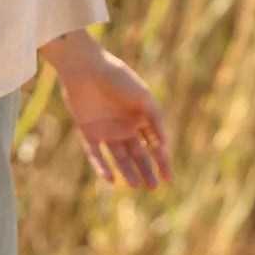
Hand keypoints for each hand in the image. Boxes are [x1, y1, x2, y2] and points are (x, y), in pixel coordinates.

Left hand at [57, 49, 172, 188]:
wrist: (85, 67)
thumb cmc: (117, 78)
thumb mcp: (143, 96)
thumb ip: (156, 119)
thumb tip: (165, 144)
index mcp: (140, 117)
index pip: (154, 145)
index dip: (162, 162)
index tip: (169, 179)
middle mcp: (124, 126)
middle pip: (138, 154)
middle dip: (146, 171)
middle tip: (153, 188)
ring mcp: (106, 130)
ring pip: (119, 157)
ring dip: (127, 172)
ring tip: (135, 186)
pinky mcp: (88, 132)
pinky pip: (96, 154)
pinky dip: (102, 167)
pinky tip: (111, 179)